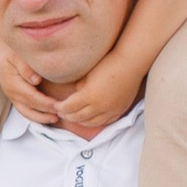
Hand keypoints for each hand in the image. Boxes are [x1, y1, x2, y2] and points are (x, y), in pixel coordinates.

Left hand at [21, 51, 142, 141]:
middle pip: (77, 117)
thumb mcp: (88, 74)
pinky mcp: (118, 111)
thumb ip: (79, 87)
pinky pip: (104, 122)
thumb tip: (75, 95)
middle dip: (67, 115)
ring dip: (79, 120)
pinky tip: (89, 118)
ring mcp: (110, 110)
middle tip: (61, 111)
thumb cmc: (108, 64)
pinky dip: (93, 122)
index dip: (60, 107)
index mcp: (89, 96)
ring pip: (90, 123)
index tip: (55, 105)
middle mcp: (99, 106)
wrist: (130, 64)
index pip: (68, 107)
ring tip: (73, 116)